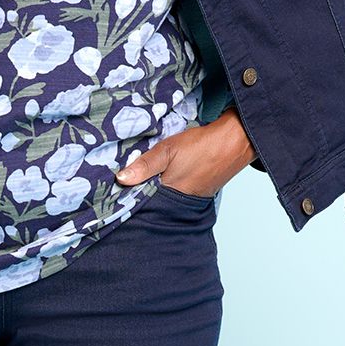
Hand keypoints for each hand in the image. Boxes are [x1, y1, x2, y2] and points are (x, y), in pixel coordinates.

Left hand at [115, 107, 256, 195]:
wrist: (236, 142)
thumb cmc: (203, 146)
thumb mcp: (168, 150)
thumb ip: (144, 165)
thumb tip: (120, 179)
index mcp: (168, 195)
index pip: (138, 202)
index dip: (124, 196)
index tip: (108, 190)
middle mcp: (176, 203)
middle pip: (147, 202)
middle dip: (134, 194)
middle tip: (115, 184)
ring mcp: (185, 198)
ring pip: (158, 197)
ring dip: (147, 189)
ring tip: (131, 180)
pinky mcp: (192, 191)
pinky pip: (170, 192)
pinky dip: (161, 186)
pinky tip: (154, 177)